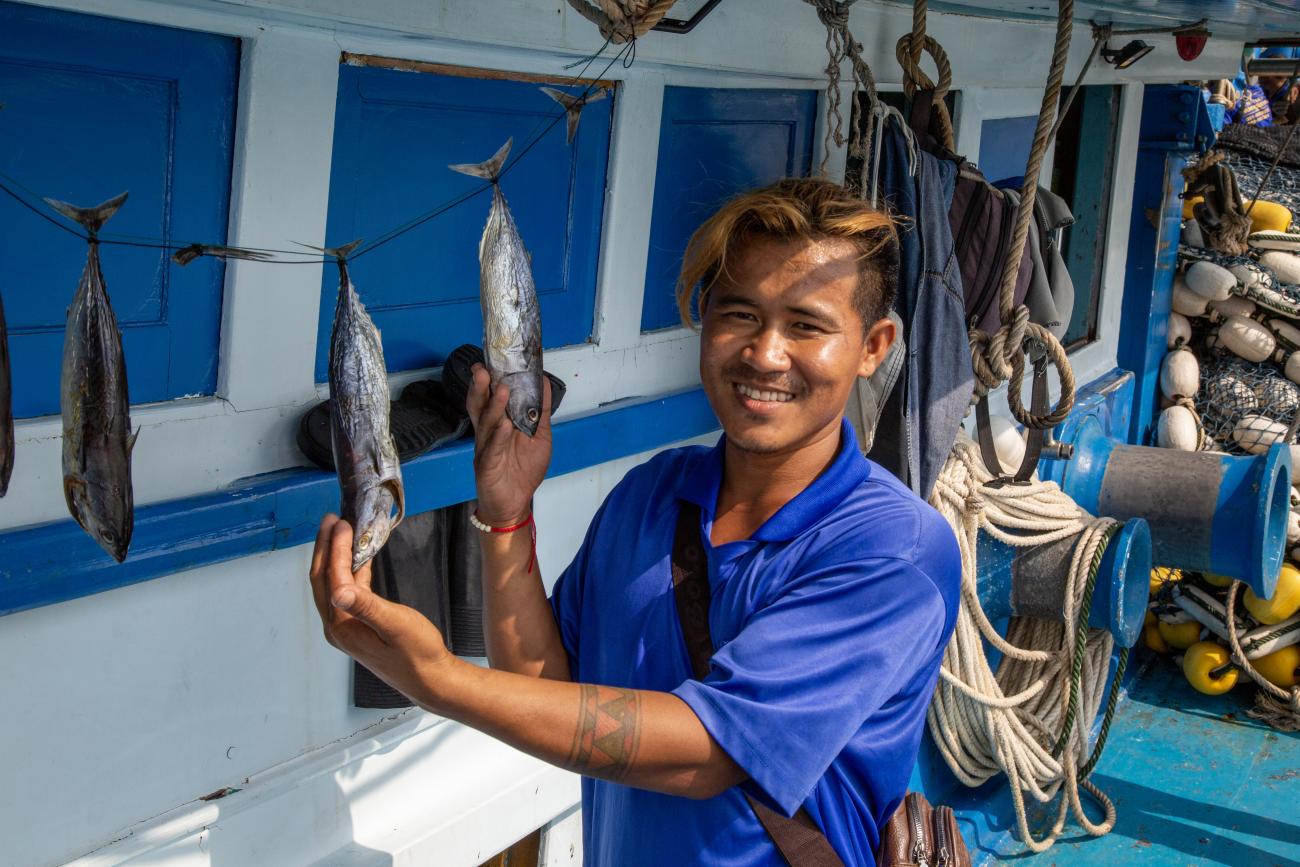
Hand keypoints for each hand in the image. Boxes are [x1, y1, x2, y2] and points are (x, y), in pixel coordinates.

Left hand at [308, 515, 453, 704]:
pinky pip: (348, 593)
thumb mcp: (395, 625)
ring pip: (333, 585)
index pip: (332, 578)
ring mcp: (347, 628)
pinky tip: (359, 558)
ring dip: (336, 557)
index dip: (334, 548)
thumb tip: (338, 589)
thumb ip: (366, 606)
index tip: (341, 523)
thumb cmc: (418, 655)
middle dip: (325, 547)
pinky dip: (350, 571)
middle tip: (331, 519)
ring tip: (342, 532)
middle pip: (323, 579)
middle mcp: (338, 627)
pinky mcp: (358, 627)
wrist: (431, 680)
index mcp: (343, 626)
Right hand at [467, 363, 552, 524]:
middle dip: (481, 387)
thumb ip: (541, 412)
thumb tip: (544, 382)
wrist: (513, 504)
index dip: (490, 380)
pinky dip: (498, 437)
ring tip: (501, 390)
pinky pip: (492, 449)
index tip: (492, 360)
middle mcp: (488, 432)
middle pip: (480, 406)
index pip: (490, 397)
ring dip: (493, 406)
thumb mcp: (539, 436)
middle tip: (483, 368)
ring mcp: (485, 448)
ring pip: (485, 424)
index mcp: (497, 423)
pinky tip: (503, 425)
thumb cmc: (523, 470)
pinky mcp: (487, 466)